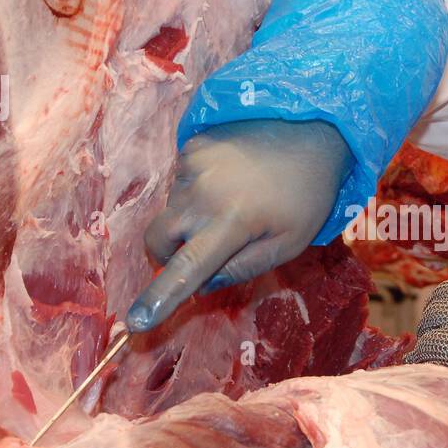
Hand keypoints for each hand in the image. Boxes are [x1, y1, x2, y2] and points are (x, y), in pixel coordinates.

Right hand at [126, 118, 350, 331]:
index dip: (160, 298)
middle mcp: (203, 194)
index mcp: (232, 222)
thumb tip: (201, 285)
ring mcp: (191, 166)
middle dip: (169, 255)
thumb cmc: (306, 194)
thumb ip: (243, 269)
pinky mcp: (190, 146)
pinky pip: (179, 184)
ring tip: (234, 202)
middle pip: (158, 240)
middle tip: (204, 251)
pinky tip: (229, 181)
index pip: (187, 269)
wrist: (310, 126)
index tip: (137, 321)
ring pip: (170, 211)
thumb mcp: (288, 244)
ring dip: (190, 220)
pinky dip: (196, 193)